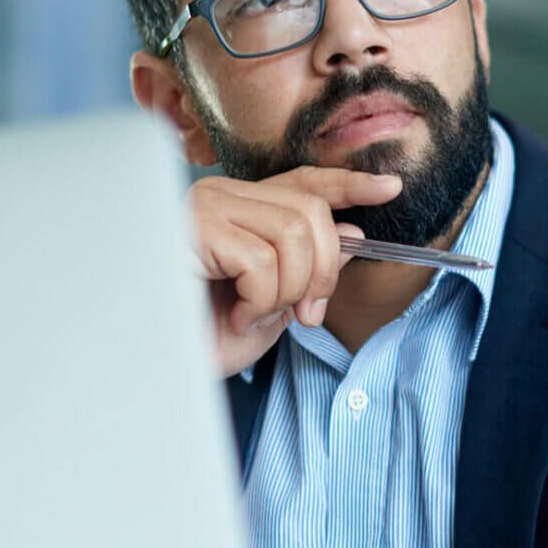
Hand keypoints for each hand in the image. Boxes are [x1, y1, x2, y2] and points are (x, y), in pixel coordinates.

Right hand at [188, 166, 401, 376]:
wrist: (157, 365)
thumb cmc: (204, 336)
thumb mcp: (273, 304)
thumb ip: (308, 267)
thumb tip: (351, 232)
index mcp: (242, 208)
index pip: (304, 182)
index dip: (349, 183)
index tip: (390, 187)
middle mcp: (223, 196)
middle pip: (311, 211)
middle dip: (323, 271)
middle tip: (305, 314)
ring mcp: (206, 207)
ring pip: (294, 235)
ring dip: (288, 291)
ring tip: (253, 316)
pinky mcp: (192, 228)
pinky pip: (261, 261)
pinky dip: (260, 301)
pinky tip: (234, 316)